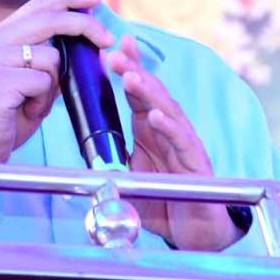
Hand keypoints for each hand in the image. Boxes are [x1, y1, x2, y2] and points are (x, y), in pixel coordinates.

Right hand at [0, 0, 114, 162]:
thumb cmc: (3, 115)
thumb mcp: (26, 80)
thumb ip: (46, 59)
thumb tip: (86, 46)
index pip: (36, 6)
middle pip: (48, 20)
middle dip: (83, 25)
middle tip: (106, 38)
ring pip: (51, 57)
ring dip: (53, 84)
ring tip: (33, 103)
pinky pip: (42, 82)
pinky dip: (42, 101)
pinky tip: (24, 111)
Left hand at [105, 34, 241, 250]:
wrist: (195, 232)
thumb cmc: (163, 198)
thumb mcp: (128, 173)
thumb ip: (108, 157)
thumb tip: (81, 143)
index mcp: (149, 129)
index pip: (138, 92)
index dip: (127, 68)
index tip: (111, 47)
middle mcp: (168, 131)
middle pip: (151, 95)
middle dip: (133, 71)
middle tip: (114, 55)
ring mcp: (184, 145)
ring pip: (167, 112)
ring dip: (149, 93)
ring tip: (131, 77)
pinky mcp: (197, 166)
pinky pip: (182, 143)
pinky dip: (169, 129)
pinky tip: (156, 117)